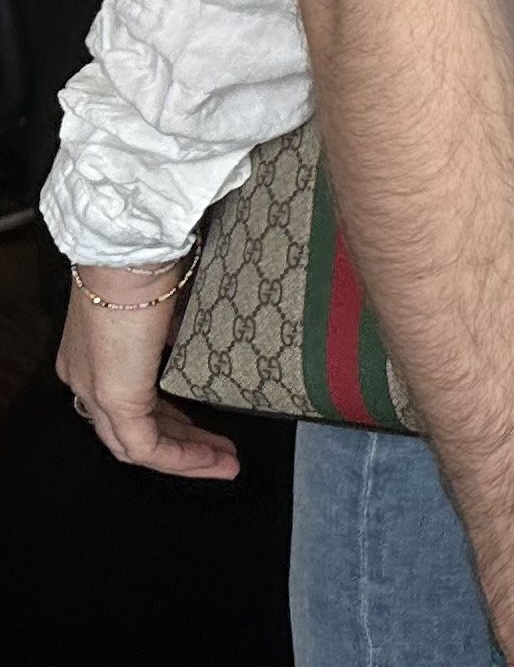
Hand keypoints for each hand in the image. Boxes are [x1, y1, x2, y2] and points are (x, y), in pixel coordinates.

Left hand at [57, 263, 237, 478]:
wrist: (130, 251)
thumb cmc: (149, 258)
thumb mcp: (165, 298)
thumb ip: (175, 324)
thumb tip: (201, 330)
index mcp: (92, 354)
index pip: (127, 401)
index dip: (167, 419)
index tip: (202, 425)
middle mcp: (84, 378)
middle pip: (132, 430)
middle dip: (183, 445)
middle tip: (221, 454)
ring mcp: (95, 390)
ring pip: (137, 445)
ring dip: (185, 458)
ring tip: (226, 463)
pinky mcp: (116, 398)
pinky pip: (146, 447)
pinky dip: (180, 458)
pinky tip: (213, 460)